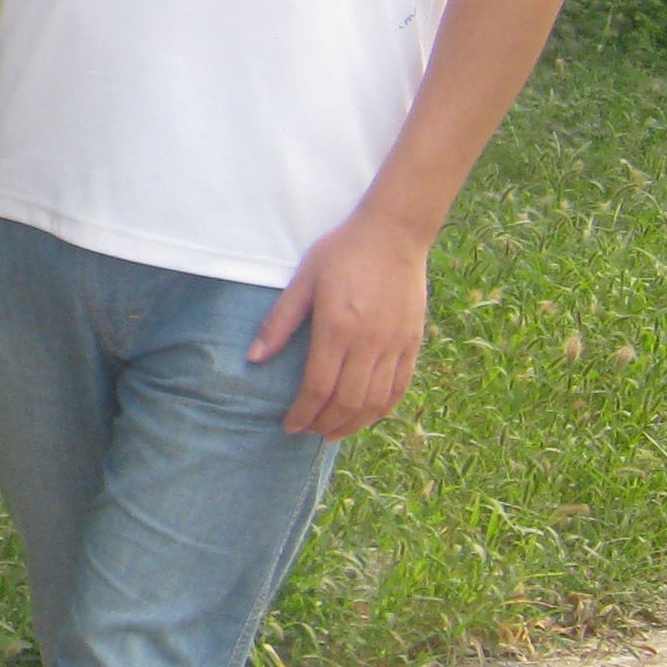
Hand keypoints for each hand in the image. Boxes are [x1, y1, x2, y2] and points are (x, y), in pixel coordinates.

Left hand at [252, 209, 433, 437]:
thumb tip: (253, 358)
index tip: (289, 426)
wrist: (393, 235)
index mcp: (337, 329)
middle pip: (347, 401)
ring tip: (333, 432)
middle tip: (308, 431)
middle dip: (325, 423)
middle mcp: (369, 344)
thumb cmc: (341, 254)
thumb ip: (279, 322)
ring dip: (353, 423)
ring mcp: (395, 345)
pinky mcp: (412, 342)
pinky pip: (400, 386)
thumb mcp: (302, 282)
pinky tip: (368, 416)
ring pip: (376, 401)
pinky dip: (383, 408)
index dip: (303, 413)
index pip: (318, 387)